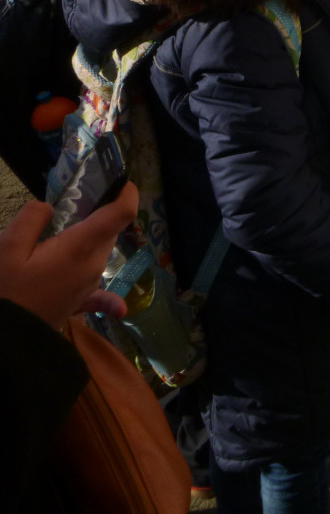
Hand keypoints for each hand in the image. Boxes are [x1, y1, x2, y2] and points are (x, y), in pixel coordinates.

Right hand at [0, 183, 137, 328]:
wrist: (7, 339)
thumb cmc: (5, 290)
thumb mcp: (7, 248)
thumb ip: (30, 220)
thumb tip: (47, 207)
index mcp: (80, 248)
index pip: (120, 214)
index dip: (127, 193)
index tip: (123, 180)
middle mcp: (94, 265)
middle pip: (109, 232)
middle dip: (102, 213)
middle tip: (81, 199)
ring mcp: (89, 284)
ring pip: (100, 252)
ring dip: (92, 238)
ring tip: (69, 228)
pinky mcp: (80, 301)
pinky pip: (100, 295)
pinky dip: (108, 295)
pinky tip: (121, 307)